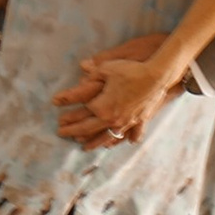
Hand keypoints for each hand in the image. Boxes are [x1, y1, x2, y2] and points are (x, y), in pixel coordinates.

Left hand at [54, 38, 189, 146]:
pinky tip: (117, 143)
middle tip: (62, 135)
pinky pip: (128, 135)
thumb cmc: (130, 70)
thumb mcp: (108, 68)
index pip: (80, 115)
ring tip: (85, 147)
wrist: (157, 76)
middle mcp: (111, 119)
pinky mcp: (138, 122)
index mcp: (101, 107)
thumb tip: (81, 66)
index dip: (68, 118)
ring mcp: (125, 123)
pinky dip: (121, 140)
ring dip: (93, 143)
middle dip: (73, 133)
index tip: (58, 120)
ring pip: (106, 137)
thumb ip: (93, 71)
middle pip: (88, 130)